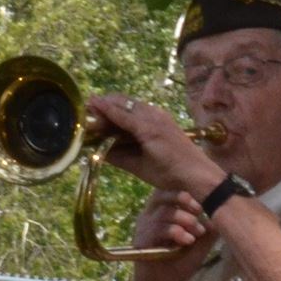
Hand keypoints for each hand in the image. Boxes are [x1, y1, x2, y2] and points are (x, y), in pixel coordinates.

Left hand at [88, 93, 225, 196]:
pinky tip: (95, 109)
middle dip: (101, 106)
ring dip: (101, 108)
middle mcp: (153, 114)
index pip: (126, 108)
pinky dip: (108, 111)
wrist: (197, 178)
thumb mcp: (140, 164)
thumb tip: (98, 150)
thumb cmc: (173, 173)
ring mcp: (152, 118)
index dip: (106, 108)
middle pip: (121, 102)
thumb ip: (120, 155)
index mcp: (153, 121)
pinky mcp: (150, 127)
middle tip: (84, 113)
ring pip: (121, 105)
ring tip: (85, 112)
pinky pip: (124, 115)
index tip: (90, 112)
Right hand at [123, 189, 214, 280]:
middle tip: (199, 210)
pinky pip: (157, 229)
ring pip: (163, 212)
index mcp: (161, 212)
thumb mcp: (198, 246)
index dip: (186, 191)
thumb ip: (208, 231)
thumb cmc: (177, 264)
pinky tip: (188, 241)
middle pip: (162, 194)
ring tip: (197, 232)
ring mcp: (143, 227)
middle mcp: (149, 216)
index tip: (203, 202)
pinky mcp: (141, 241)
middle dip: (184, 199)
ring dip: (184, 219)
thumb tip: (222, 213)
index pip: (170, 190)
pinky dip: (176, 232)